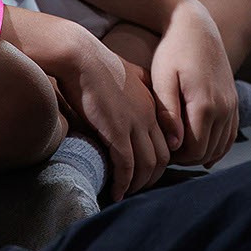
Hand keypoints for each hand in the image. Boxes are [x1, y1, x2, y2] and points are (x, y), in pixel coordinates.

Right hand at [55, 35, 168, 199]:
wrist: (81, 56)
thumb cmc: (98, 65)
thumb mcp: (130, 74)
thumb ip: (140, 88)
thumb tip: (138, 95)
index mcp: (153, 105)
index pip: (168, 142)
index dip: (160, 161)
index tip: (146, 171)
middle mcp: (149, 116)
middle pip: (162, 158)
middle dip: (152, 178)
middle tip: (138, 188)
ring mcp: (135, 124)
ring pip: (148, 165)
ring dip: (138, 185)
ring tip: (125, 193)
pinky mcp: (116, 131)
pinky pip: (126, 166)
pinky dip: (123, 183)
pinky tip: (115, 191)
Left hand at [150, 0, 237, 167]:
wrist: (195, 26)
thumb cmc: (172, 51)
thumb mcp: (162, 79)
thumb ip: (168, 113)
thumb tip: (174, 145)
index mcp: (205, 105)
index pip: (195, 151)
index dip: (177, 157)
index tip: (160, 148)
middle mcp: (224, 108)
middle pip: (207, 151)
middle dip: (186, 156)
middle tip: (166, 148)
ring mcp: (231, 104)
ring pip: (220, 145)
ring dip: (201, 152)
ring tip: (179, 144)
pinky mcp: (233, 100)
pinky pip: (230, 134)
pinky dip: (218, 146)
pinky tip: (203, 149)